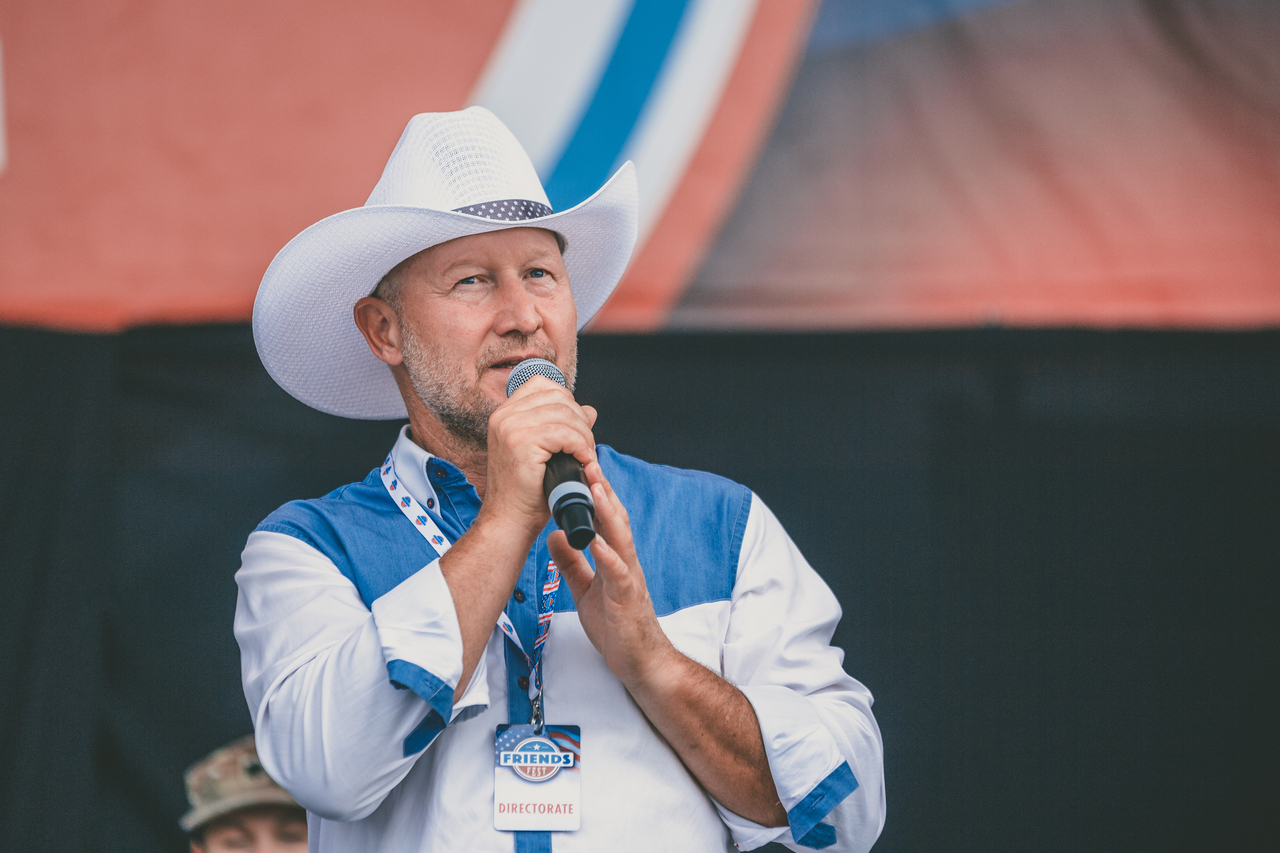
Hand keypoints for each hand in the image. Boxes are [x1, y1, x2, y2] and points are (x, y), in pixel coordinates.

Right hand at [480, 376, 597, 536]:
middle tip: (585, 446)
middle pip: (558, 396)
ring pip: (565, 414)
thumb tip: (590, 410)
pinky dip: (581, 446)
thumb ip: (564, 427)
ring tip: (585, 456)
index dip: (567, 401)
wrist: (510, 521)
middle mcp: (504, 415)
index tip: (575, 427)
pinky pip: (565, 434)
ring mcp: (510, 427)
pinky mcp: (521, 443)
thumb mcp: (546, 451)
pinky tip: (582, 461)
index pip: (543, 384)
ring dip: (584, 435)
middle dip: (580, 420)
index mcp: (504, 413)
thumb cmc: (528, 491)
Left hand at [548, 466, 676, 689]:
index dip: (594, 493)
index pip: (605, 519)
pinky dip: (609, 557)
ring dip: (608, 514)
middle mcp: (625, 563)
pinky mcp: (628, 600)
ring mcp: (629, 580)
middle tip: (588, 461)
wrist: (640, 663)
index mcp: (615, 559)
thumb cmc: (617, 626)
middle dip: (602, 491)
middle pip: (615, 520)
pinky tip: (598, 543)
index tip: (580, 466)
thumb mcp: (586, 590)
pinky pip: (620, 575)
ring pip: (621, 539)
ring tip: (596, 489)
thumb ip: (572, 563)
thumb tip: (554, 536)